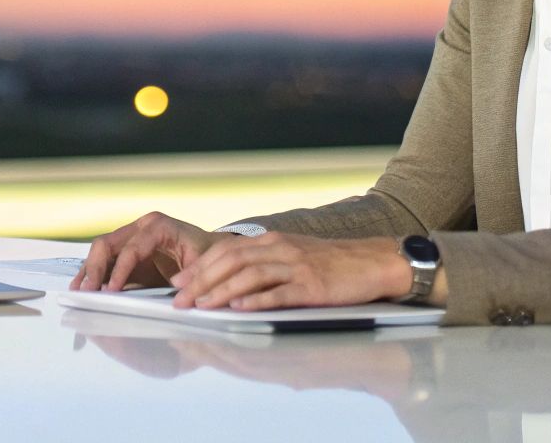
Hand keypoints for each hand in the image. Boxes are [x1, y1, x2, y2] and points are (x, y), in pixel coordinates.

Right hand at [71, 211, 216, 291]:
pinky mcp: (126, 250)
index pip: (132, 248)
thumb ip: (189, 278)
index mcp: (159, 226)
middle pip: (107, 243)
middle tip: (87, 292)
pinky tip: (83, 286)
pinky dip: (93, 273)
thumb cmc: (208, 257)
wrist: (212, 251)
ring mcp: (131, 236)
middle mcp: (141, 226)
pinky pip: (104, 259)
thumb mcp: (203, 266)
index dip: (120, 269)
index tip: (111, 290)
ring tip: (79, 292)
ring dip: (89, 271)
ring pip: (101, 250)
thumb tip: (173, 291)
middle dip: (95, 268)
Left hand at [168, 231, 411, 310]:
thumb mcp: (292, 255)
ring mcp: (297, 266)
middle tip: (180, 301)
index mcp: (271, 241)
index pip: (226, 251)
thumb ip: (263, 264)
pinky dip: (257, 301)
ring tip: (202, 306)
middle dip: (202, 282)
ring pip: (250, 275)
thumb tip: (229, 283)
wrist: (372, 262)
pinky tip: (239, 309)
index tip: (178, 284)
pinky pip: (280, 293)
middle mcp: (280, 249)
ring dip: (222, 291)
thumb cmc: (330, 264)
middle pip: (231, 261)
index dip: (199, 267)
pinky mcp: (313, 286)